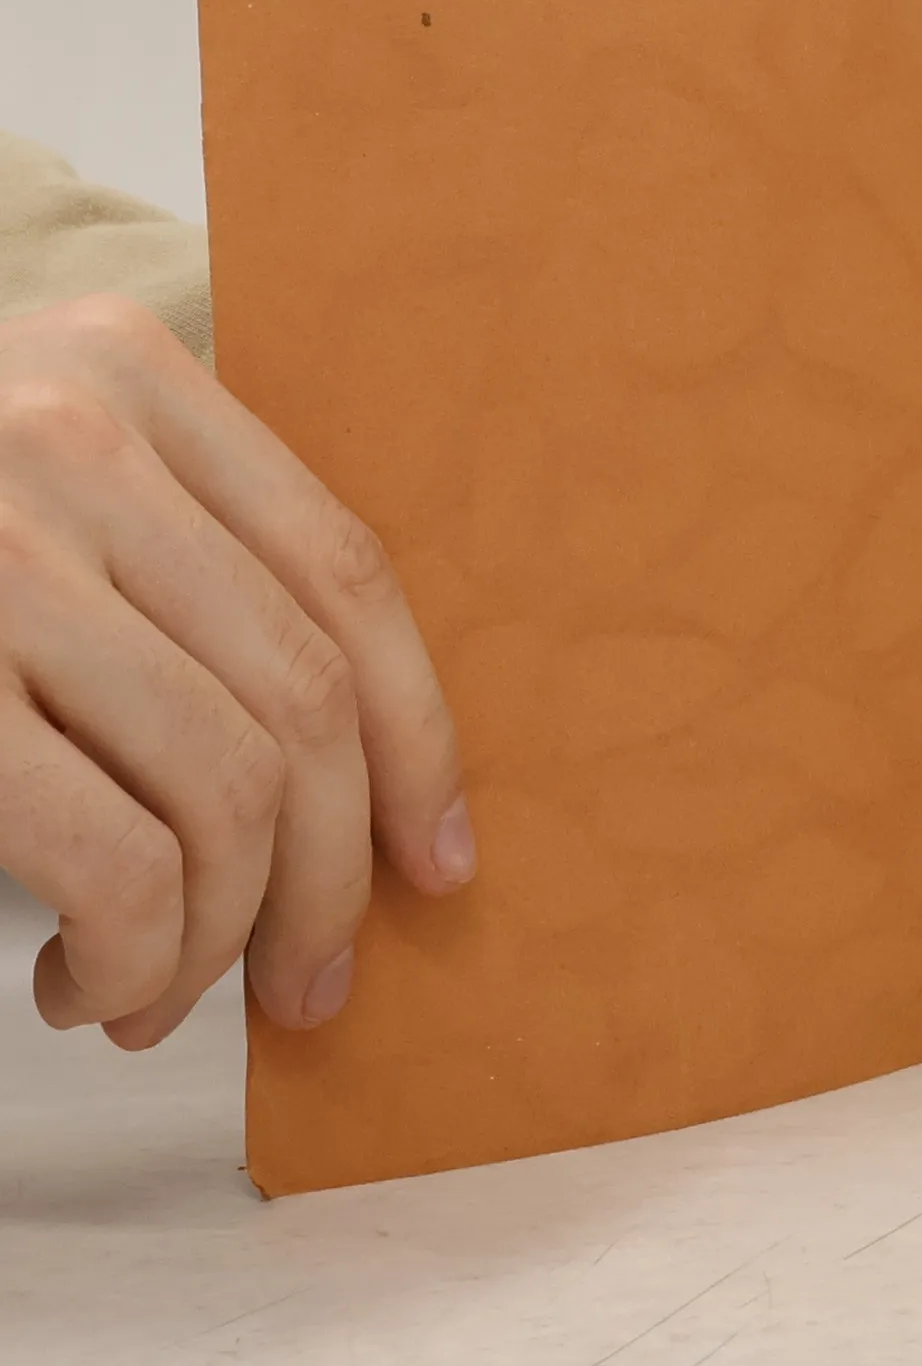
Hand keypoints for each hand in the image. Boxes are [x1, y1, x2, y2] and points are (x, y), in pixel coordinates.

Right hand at [0, 295, 470, 1047]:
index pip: (345, 569)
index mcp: (124, 376)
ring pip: (227, 788)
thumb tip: (355, 781)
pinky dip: (142, 951)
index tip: (437, 856)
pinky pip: (119, 857)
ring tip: (164, 989)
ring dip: (225, 934)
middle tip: (315, 983)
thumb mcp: (33, 484)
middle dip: (332, 877)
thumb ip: (172, 557)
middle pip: (303, 693)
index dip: (418, 735)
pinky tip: (94, 976)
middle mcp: (66, 438)